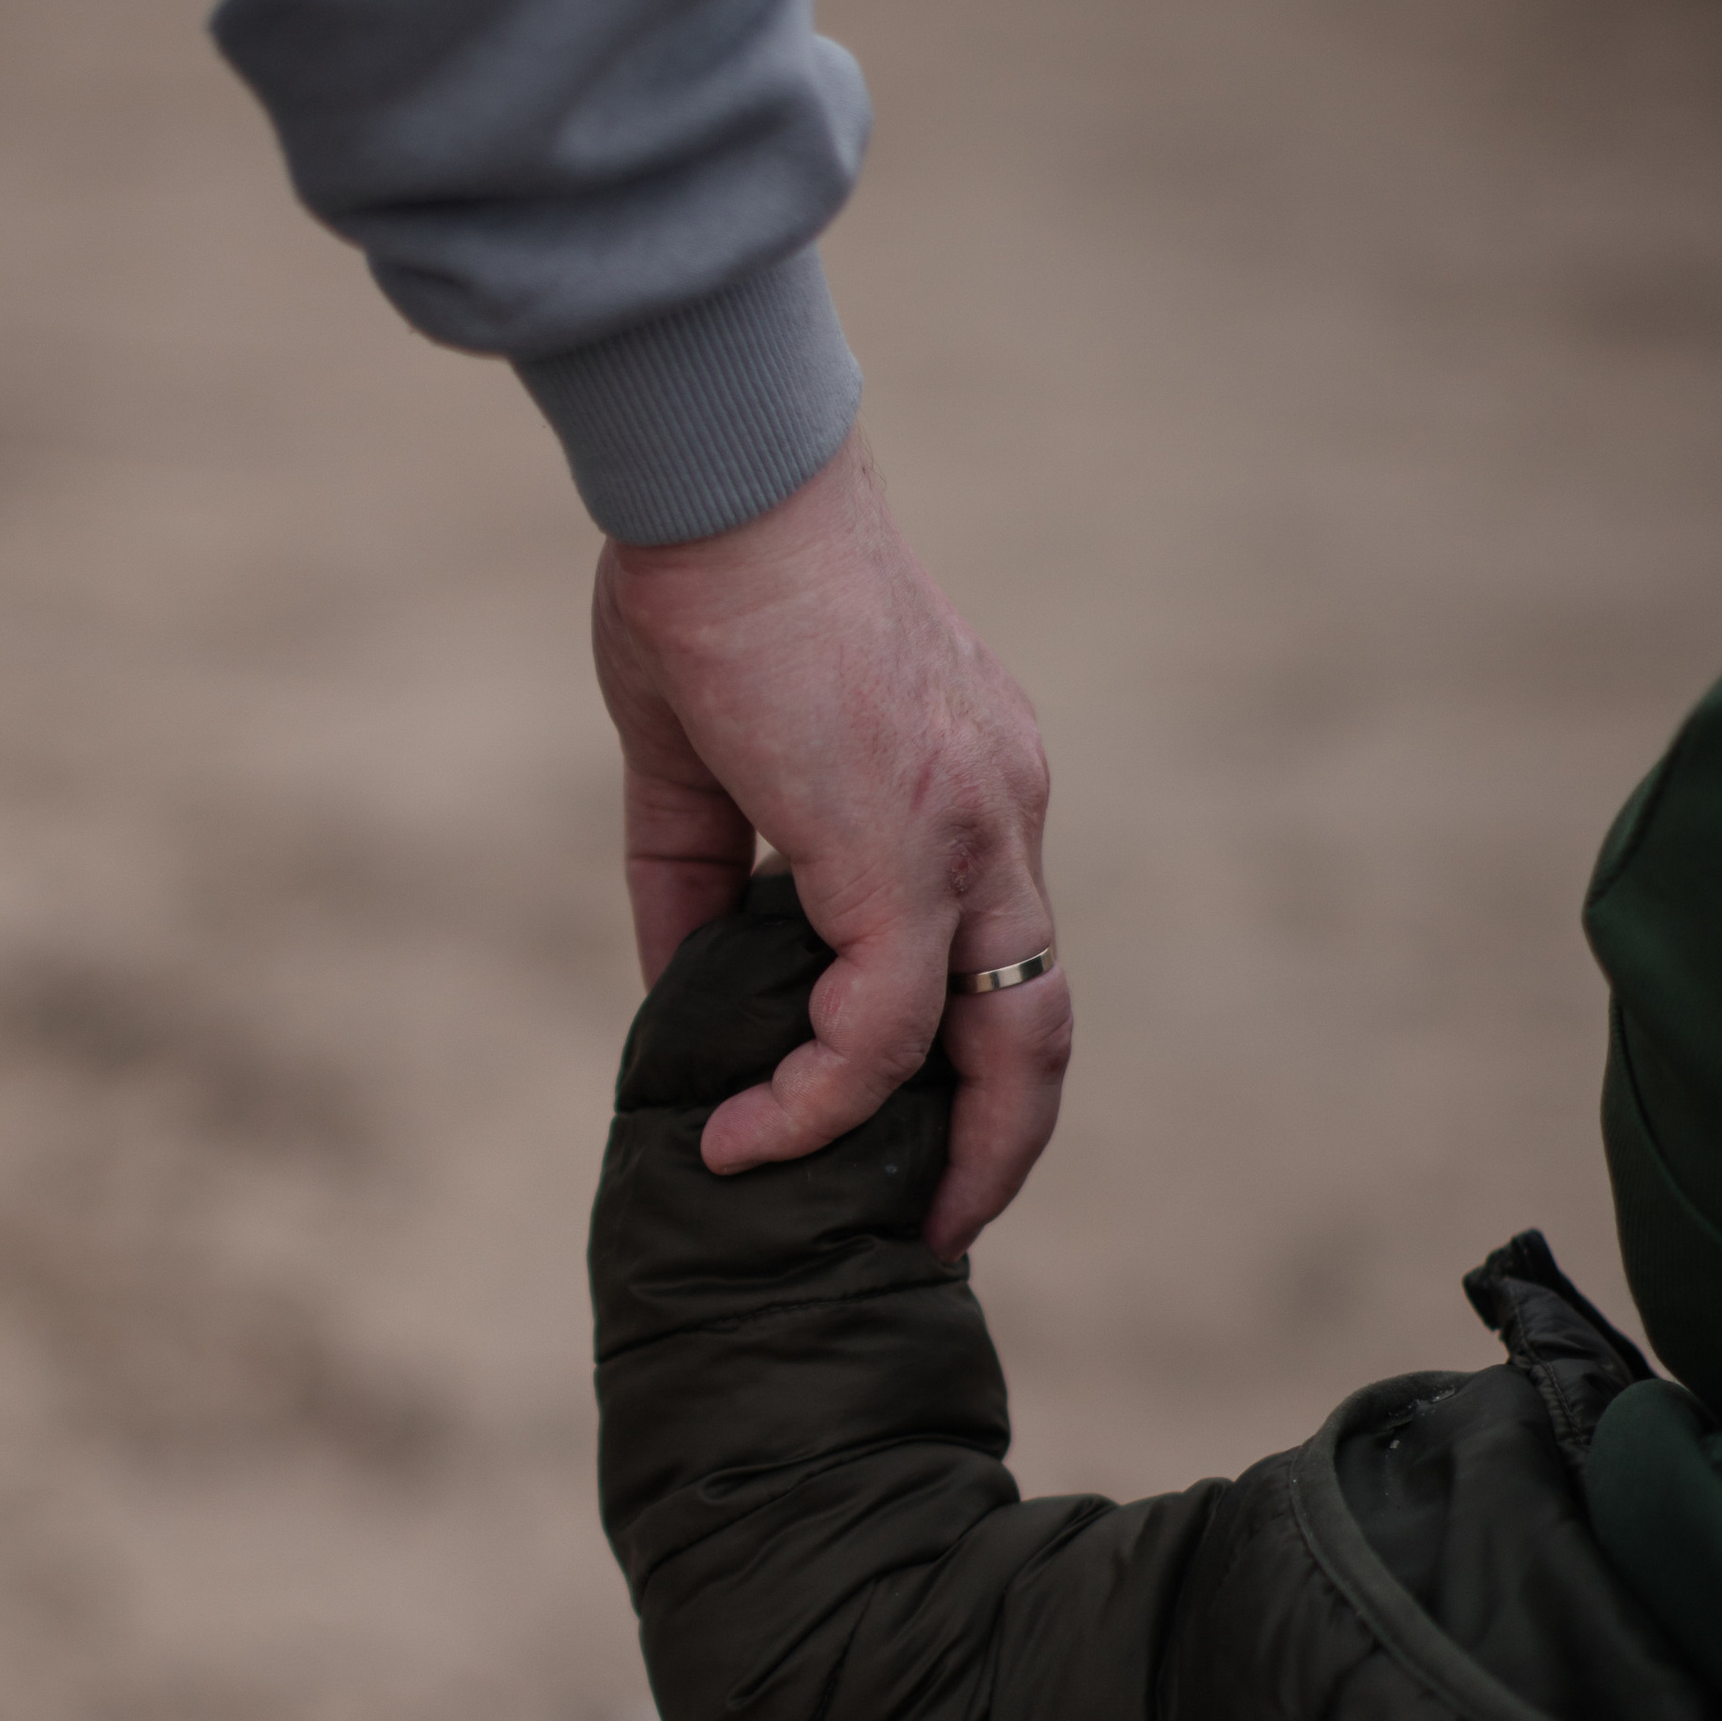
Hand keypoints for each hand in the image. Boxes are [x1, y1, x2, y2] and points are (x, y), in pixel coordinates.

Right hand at [591, 426, 1070, 1255]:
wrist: (721, 486)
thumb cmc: (705, 586)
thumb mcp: (697, 766)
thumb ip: (698, 884)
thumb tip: (679, 995)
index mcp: (973, 784)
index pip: (999, 951)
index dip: (963, 1057)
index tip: (901, 1128)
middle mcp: (1000, 816)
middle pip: (1041, 1023)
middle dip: (1000, 1143)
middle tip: (940, 1230)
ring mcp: (968, 835)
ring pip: (1001, 1043)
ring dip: (954, 1157)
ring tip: (881, 1234)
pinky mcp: (899, 851)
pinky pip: (882, 1027)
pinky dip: (819, 1099)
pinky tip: (744, 1136)